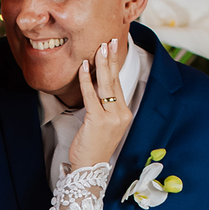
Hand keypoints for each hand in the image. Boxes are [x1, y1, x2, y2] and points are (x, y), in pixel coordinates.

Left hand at [68, 37, 130, 170]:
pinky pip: (91, 95)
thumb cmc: (92, 147)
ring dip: (102, 64)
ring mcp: (112, 117)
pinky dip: (87, 79)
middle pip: (115, 81)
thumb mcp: (102, 125)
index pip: (118, 85)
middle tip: (109, 41)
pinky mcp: (98, 120)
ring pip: (106, 85)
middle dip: (111, 59)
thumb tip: (94, 86)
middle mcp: (121, 114)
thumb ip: (102, 107)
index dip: (114, 66)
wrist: (89, 168)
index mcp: (124, 114)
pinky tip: (85, 67)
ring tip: (100, 48)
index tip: (113, 50)